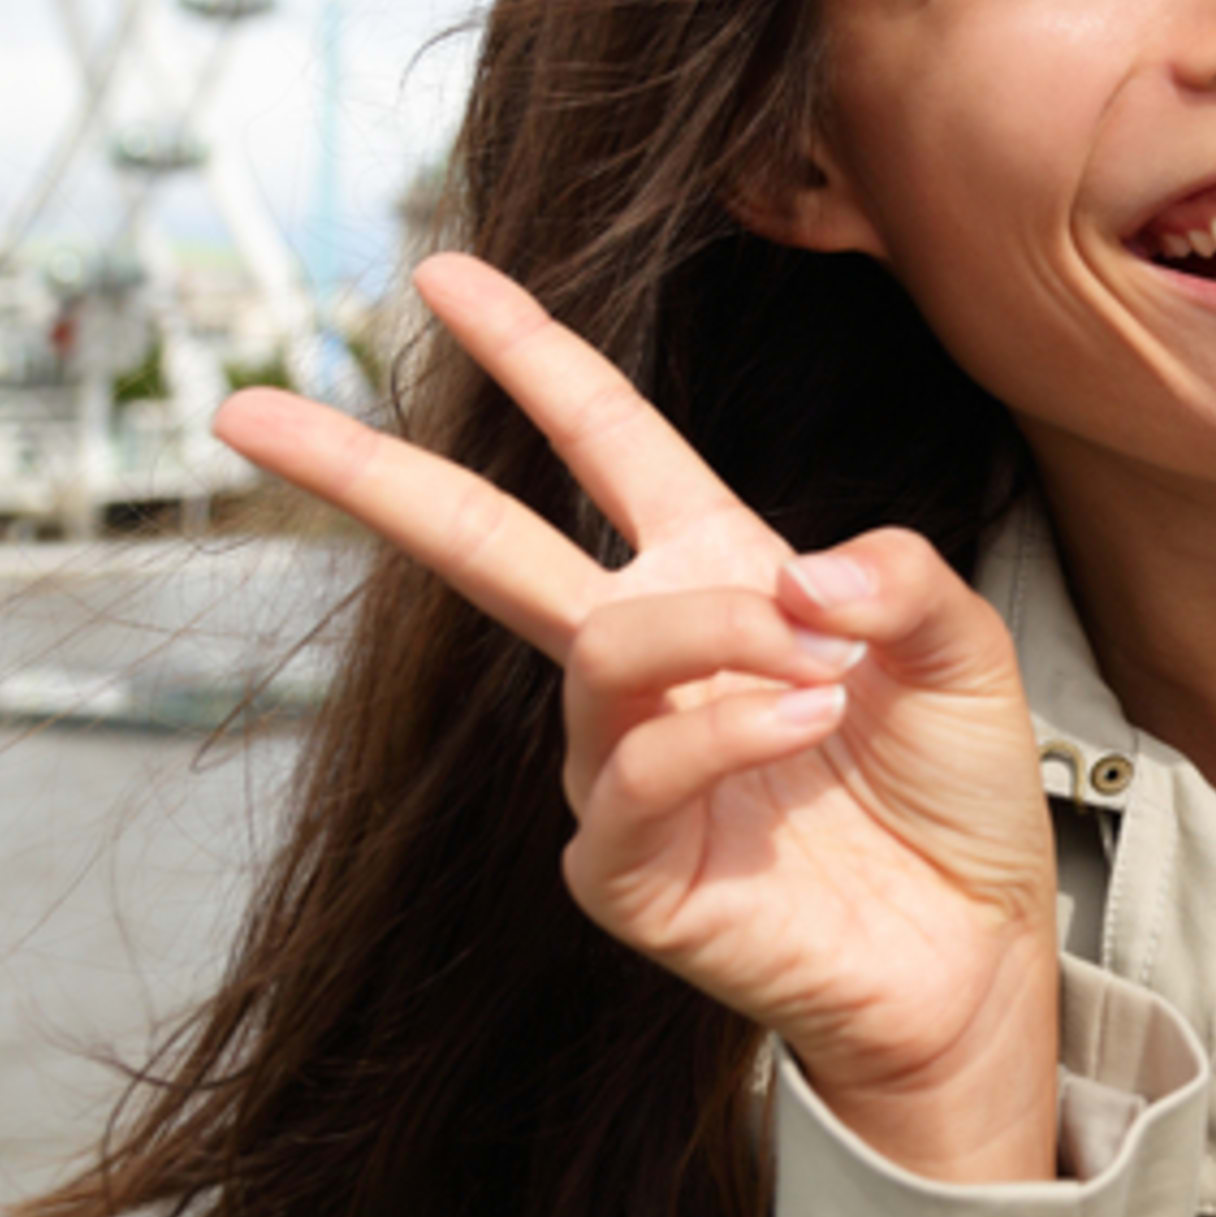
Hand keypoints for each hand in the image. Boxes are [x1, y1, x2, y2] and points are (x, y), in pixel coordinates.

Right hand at [216, 252, 1065, 1180]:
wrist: (971, 944)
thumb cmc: (953, 788)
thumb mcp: (962, 644)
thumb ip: (901, 574)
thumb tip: (795, 569)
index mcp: (718, 571)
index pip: (604, 440)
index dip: (531, 352)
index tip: (444, 272)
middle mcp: (646, 658)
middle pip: (480, 542)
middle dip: (367, 473)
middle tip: (245, 409)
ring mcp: (618, 763)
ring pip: (605, 649)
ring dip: (721, 638)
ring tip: (827, 670)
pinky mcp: (623, 868)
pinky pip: (632, 771)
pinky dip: (721, 731)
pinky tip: (802, 721)